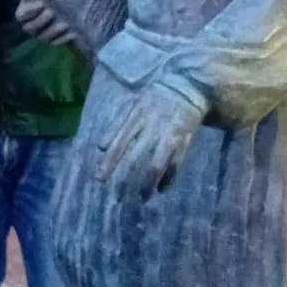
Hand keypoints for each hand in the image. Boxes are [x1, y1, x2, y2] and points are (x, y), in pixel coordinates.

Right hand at [16, 0, 74, 45]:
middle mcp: (31, 25)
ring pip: (44, 37)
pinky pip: (57, 42)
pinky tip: (73, 33)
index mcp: (24, 12)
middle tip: (51, 12)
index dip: (30, 12)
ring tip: (64, 23)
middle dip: (41, 21)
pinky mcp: (55, 39)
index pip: (21, 16)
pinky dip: (64, 39)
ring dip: (54, 31)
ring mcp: (43, 33)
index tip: (41, 3)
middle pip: (31, 29)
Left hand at [96, 81, 202, 198]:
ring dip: (147, 185)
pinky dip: (168, 180)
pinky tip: (160, 190)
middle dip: (126, 180)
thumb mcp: (132, 106)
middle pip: (136, 159)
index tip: (99, 178)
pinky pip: (176, 166)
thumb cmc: (154, 99)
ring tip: (141, 198)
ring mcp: (169, 137)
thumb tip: (99, 147)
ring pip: (156, 166)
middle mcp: (152, 129)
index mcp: (136, 118)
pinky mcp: (185, 143)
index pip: (119, 143)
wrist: (188, 88)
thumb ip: (116, 126)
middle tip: (118, 197)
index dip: (109, 162)